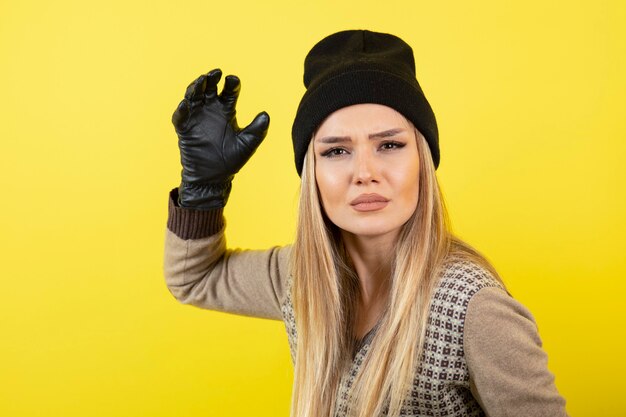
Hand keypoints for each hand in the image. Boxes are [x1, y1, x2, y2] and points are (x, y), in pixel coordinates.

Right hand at [172, 68, 269, 208]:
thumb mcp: (247, 144)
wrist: (213, 179)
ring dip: (195, 87)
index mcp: (227, 111)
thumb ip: (257, 130)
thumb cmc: (231, 161)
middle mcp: (211, 110)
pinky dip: (181, 110)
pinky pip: (180, 117)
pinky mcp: (184, 129)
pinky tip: (186, 104)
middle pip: (209, 88)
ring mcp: (196, 118)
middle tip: (216, 73)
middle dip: (211, 78)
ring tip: (201, 81)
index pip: (229, 91)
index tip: (233, 80)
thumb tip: (265, 114)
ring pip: (193, 96)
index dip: (231, 84)